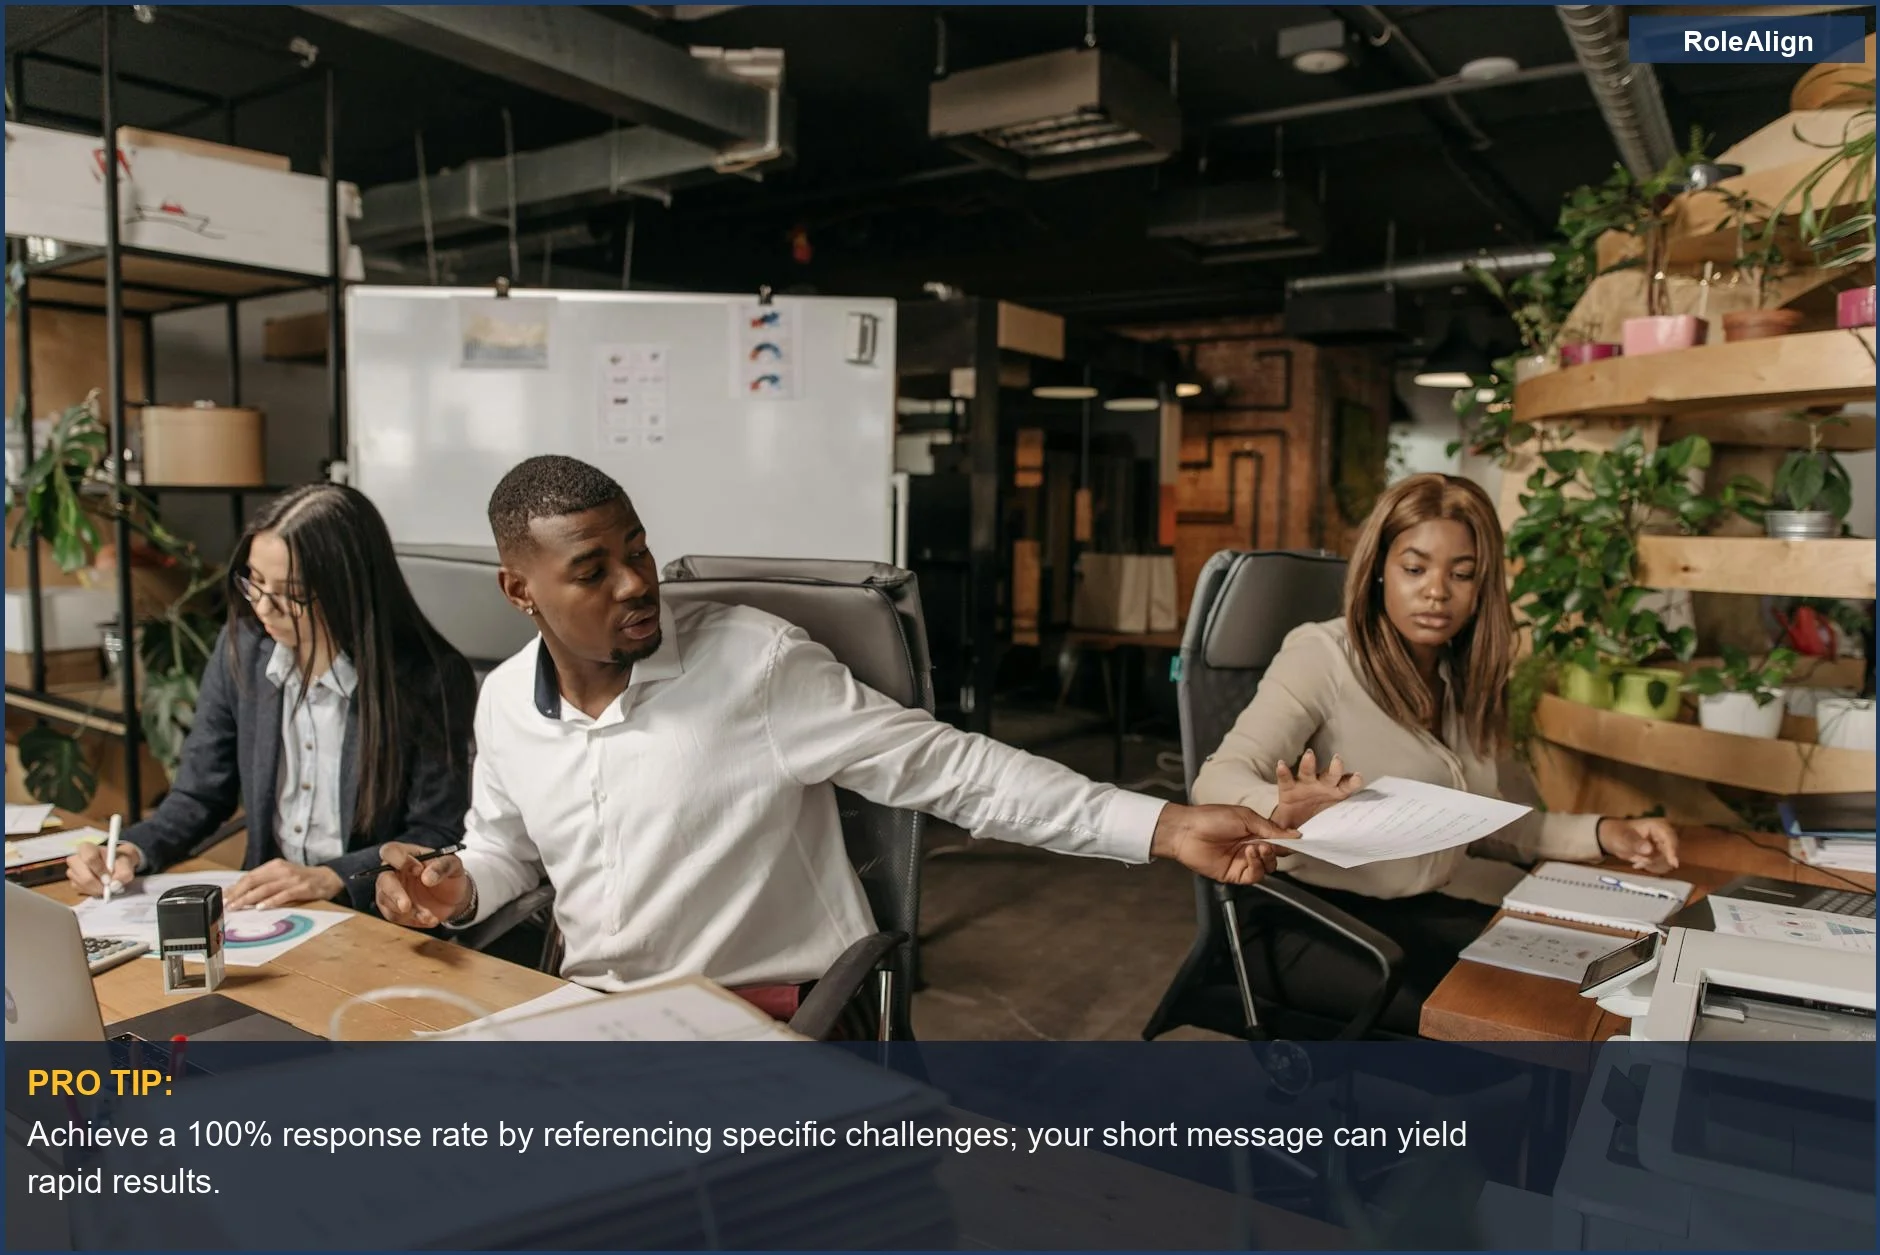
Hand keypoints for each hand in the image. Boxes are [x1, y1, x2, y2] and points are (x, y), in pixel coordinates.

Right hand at [66, 843, 137, 896]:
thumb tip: (114, 885)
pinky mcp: (73, 882)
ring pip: (82, 884)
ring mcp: (72, 871)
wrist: (115, 864)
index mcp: (87, 848)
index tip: (109, 879)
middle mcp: (75, 858)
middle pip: (84, 876)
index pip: (89, 858)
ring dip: (97, 888)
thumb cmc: (119, 860)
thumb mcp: (127, 863)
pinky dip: (92, 891)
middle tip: (109, 887)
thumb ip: (124, 873)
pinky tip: (99, 886)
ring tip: (106, 885)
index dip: (100, 870)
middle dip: (99, 885)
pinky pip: (81, 890)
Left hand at [226, 858, 343, 909]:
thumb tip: (241, 892)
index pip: (250, 876)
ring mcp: (292, 879)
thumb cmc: (302, 879)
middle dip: (238, 894)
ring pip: (265, 889)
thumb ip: (264, 882)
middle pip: (254, 881)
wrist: (328, 878)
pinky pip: (283, 895)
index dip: (236, 887)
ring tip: (237, 907)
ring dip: (248, 899)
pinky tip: (261, 907)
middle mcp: (281, 870)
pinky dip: (271, 901)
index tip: (224, 897)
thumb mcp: (282, 875)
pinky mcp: (301, 888)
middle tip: (227, 904)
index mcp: (274, 865)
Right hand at [374, 842, 471, 929]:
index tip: (418, 870)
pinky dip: (411, 920)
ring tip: (429, 916)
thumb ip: (442, 866)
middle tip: (407, 906)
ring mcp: (391, 891)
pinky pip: (394, 916)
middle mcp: (394, 871)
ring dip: (407, 912)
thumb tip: (426, 877)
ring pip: (386, 901)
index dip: (399, 860)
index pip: (390, 851)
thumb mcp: (454, 866)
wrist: (455, 898)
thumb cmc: (450, 876)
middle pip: (383, 879)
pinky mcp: (394, 908)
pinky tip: (428, 919)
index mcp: (407, 854)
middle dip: (395, 893)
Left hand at [1151, 803, 1297, 884]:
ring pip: (1267, 868)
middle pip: (1275, 856)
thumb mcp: (1246, 817)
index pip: (1279, 840)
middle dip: (1277, 851)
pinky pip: (1254, 876)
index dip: (1288, 842)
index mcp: (1255, 831)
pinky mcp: (1235, 874)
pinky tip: (1250, 854)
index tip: (1298, 841)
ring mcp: (1243, 861)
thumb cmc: (1213, 818)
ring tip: (1257, 847)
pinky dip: (1256, 866)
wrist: (1187, 830)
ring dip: (1267, 858)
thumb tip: (1295, 835)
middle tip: (1270, 844)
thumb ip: (1270, 829)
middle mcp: (1252, 847)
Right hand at [1271, 749, 1363, 828]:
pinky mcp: (1288, 787)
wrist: (1292, 827)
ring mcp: (1305, 785)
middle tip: (1337, 761)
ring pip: (1308, 772)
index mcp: (1335, 796)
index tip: (1358, 777)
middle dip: (1334, 767)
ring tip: (1309, 755)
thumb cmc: (1314, 825)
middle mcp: (1322, 786)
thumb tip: (1330, 846)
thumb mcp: (1323, 832)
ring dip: (1309, 763)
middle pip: (1330, 775)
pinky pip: (1285, 779)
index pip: (1346, 786)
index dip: (1353, 781)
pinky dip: (1283, 772)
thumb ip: (1326, 836)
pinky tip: (1281, 765)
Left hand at [1597, 817, 1679, 873]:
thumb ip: (1635, 843)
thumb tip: (1649, 850)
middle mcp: (1664, 835)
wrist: (1612, 839)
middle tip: (1641, 862)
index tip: (1673, 863)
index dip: (1672, 850)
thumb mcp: (1623, 838)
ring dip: (1653, 864)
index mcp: (1657, 826)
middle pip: (1671, 851)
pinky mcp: (1660, 854)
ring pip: (1667, 860)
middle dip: (1657, 860)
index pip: (1670, 838)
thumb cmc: (1617, 834)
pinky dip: (1651, 866)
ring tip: (1637, 861)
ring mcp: (1663, 845)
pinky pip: (1661, 865)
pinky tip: (1639, 863)